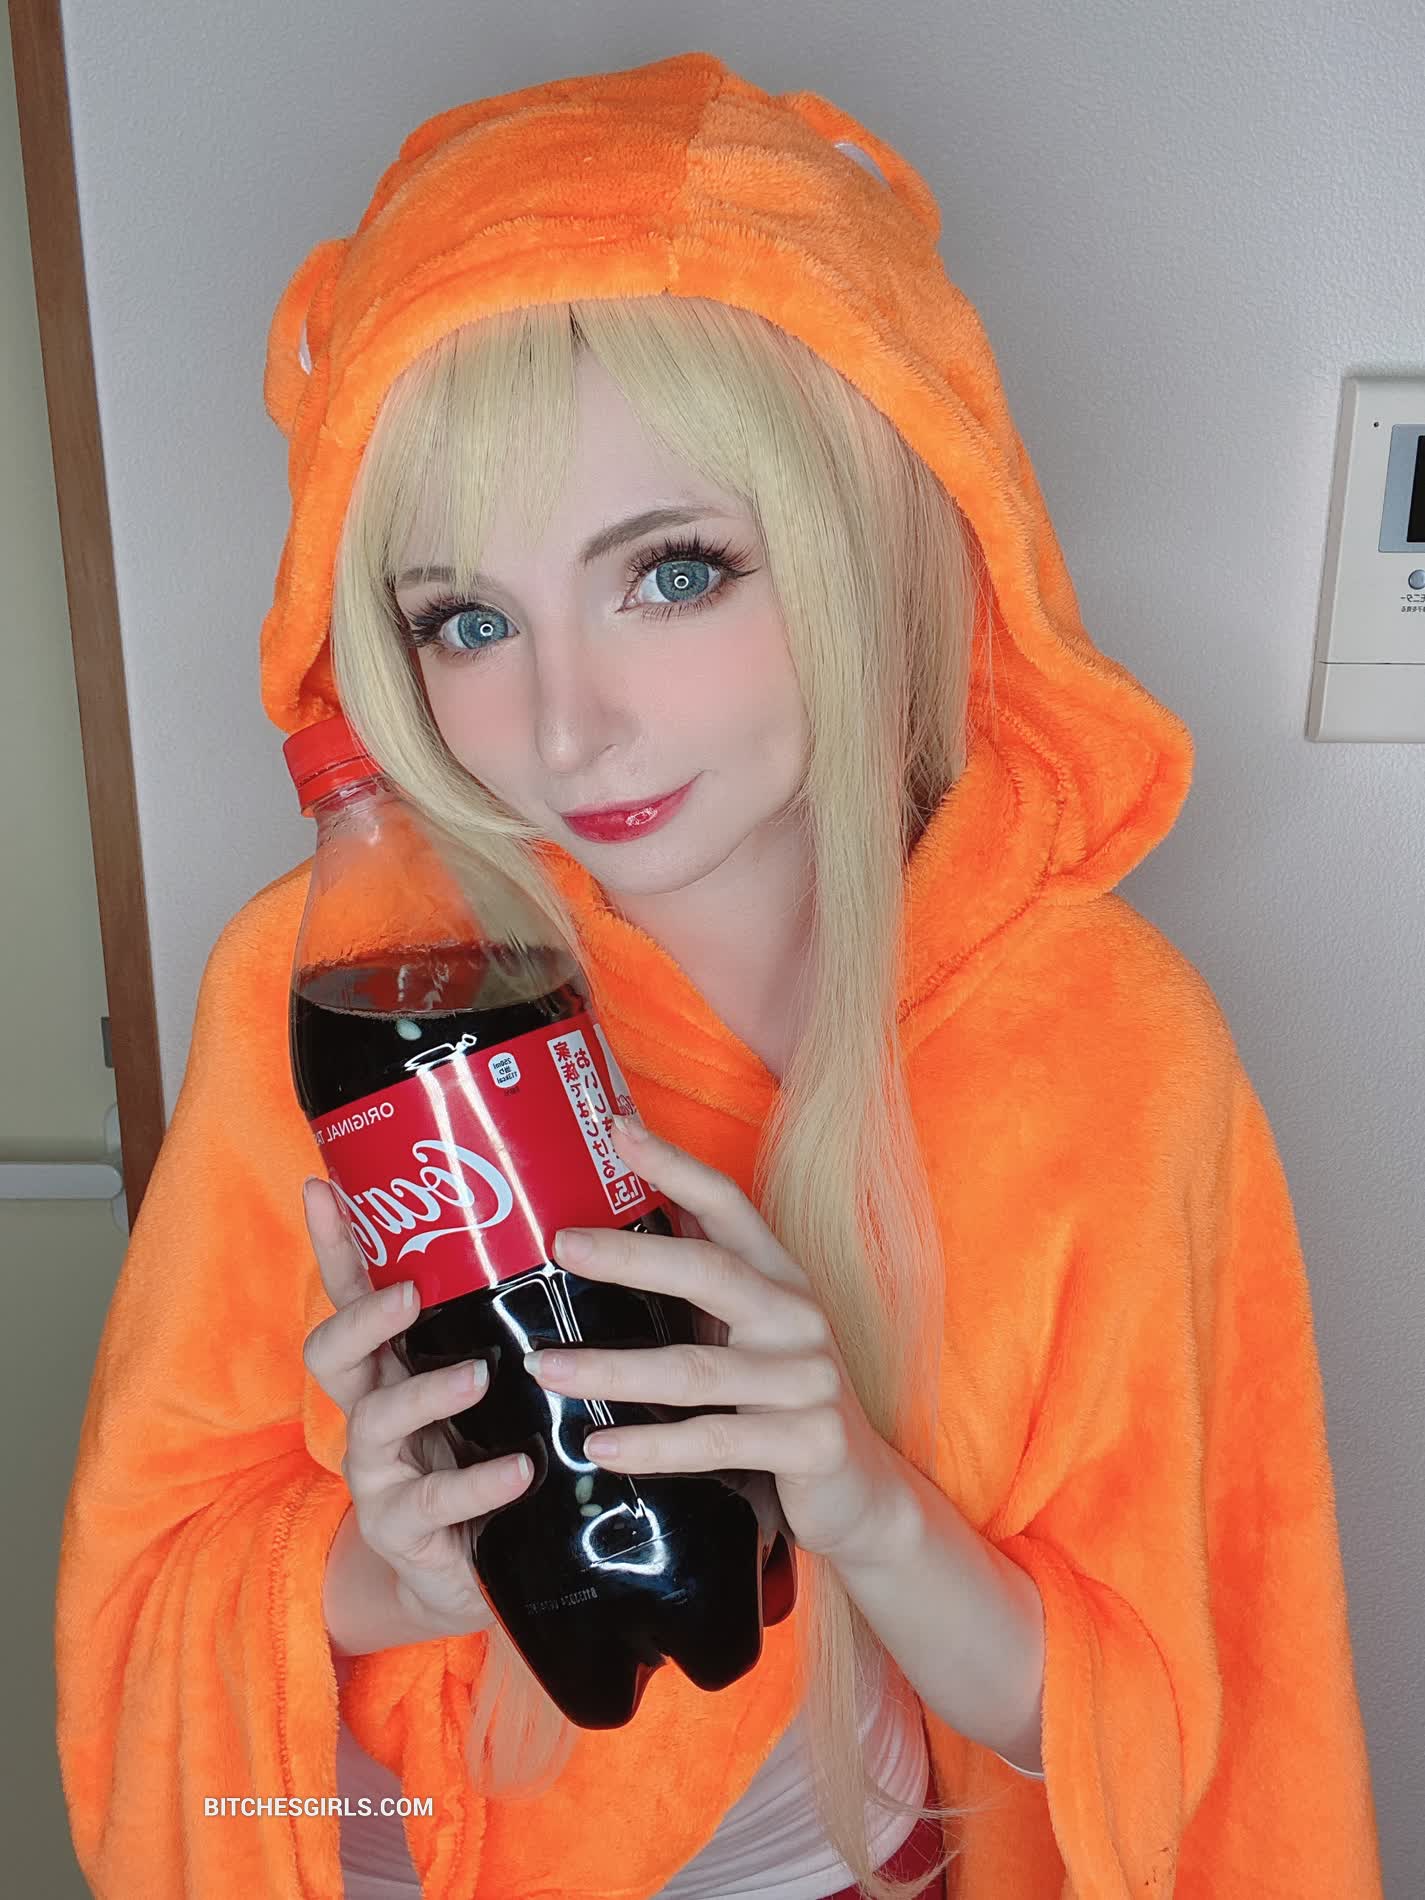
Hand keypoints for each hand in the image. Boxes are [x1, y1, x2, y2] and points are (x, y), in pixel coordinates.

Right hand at [300, 1176, 533, 1638]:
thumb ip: (507, 1326)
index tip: (322, 1187)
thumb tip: (572, 1233)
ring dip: (426, 1393)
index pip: (351, 1293)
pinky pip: (433, 1502)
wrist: (471, 1573)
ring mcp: (380, 1473)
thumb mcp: (493, 1387)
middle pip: (332, 1354)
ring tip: (479, 1376)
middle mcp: (372, 1411)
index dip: (333, 1244)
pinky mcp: (405, 1529)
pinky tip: (519, 1470)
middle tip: (407, 1295)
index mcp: (391, 1365)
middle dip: (363, 1319)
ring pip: (375, 1423)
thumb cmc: (485, 1452)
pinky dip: (478, 1483)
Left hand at [527, 1118, 912, 1571]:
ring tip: (547, 1369)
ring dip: (612, 1370)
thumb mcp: (747, 1333)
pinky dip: (652, 1446)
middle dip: (630, 1255)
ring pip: (695, 1371)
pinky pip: (715, 1441)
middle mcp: (799, 1316)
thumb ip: (699, 1285)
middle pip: (709, 1271)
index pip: (727, 1206)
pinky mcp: (810, 1442)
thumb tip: (612, 1224)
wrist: (859, 1491)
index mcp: (779, 1277)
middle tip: (560, 1245)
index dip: (675, 1165)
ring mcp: (809, 1380)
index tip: (616, 1129)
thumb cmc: (779, 1400)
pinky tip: (601, 1446)